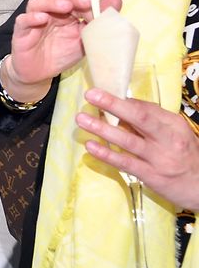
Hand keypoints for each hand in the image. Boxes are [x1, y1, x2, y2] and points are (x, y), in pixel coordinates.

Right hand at [9, 0, 115, 86]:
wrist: (40, 74)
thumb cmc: (61, 53)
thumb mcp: (84, 38)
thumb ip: (98, 20)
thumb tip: (116, 0)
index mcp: (64, 11)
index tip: (96, 7)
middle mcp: (48, 11)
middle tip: (84, 1)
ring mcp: (33, 20)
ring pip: (37, 2)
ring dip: (52, 2)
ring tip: (65, 7)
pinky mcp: (21, 32)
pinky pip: (23, 21)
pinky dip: (31, 17)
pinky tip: (41, 18)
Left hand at [78, 88, 198, 208]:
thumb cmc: (184, 155)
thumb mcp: (175, 133)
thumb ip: (153, 119)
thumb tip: (125, 103)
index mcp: (173, 125)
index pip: (146, 108)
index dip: (121, 100)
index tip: (100, 92)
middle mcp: (168, 139)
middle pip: (140, 118)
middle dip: (114, 105)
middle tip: (91, 95)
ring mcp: (159, 159)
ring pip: (129, 141)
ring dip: (103, 129)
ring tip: (82, 120)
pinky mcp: (152, 176)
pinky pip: (126, 163)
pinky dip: (107, 155)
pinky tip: (91, 147)